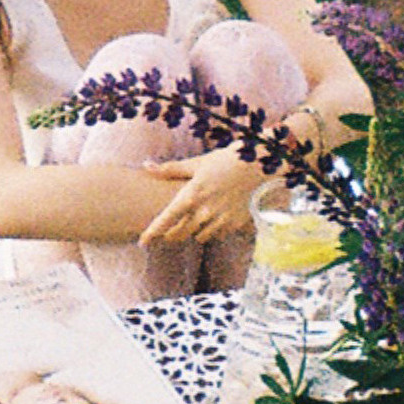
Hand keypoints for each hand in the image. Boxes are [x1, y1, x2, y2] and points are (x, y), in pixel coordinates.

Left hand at [139, 146, 259, 249]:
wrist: (260, 166)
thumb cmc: (226, 160)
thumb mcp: (197, 163)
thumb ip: (170, 169)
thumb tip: (146, 166)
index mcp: (190, 196)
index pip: (165, 221)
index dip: (151, 233)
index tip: (142, 243)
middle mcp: (203, 212)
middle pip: (179, 234)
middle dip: (172, 234)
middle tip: (169, 231)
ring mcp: (219, 220)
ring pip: (198, 237)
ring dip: (193, 231)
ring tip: (198, 218)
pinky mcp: (234, 225)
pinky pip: (216, 234)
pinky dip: (213, 229)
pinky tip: (217, 216)